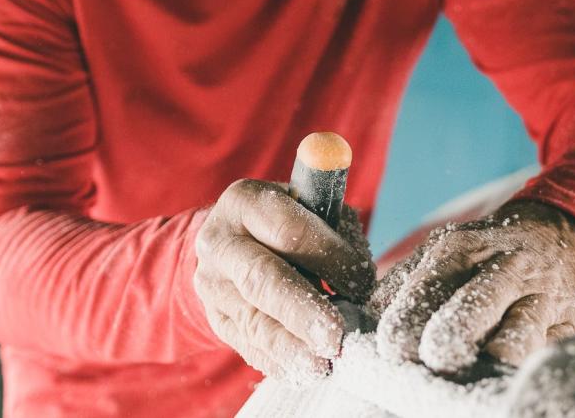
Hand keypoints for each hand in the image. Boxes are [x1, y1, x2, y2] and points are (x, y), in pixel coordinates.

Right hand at [193, 179, 374, 378]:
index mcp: (245, 202)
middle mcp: (221, 243)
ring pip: (253, 320)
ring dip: (290, 348)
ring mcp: (212, 285)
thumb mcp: (309, 208)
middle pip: (262, 280)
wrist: (229, 242)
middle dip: (302, 312)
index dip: (329, 257)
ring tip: (322, 366)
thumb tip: (359, 279)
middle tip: (334, 338)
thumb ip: (336, 232)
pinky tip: (303, 372)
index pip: (289, 231)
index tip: (361, 281)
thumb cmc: (285, 221)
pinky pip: (247, 345)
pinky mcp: (216, 319)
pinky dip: (278, 362)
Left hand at [372, 200, 574, 374]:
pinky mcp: (572, 326)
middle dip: (447, 341)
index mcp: (461, 250)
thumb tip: (361, 325)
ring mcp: (543, 298)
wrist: (557, 235)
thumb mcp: (442, 254)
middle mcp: (505, 269)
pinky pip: (546, 357)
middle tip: (433, 361)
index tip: (391, 352)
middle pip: (472, 311)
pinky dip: (522, 374)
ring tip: (470, 381)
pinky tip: (502, 384)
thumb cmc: (485, 255)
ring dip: (488, 364)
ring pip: (517, 340)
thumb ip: (401, 287)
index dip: (404, 328)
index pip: (427, 291)